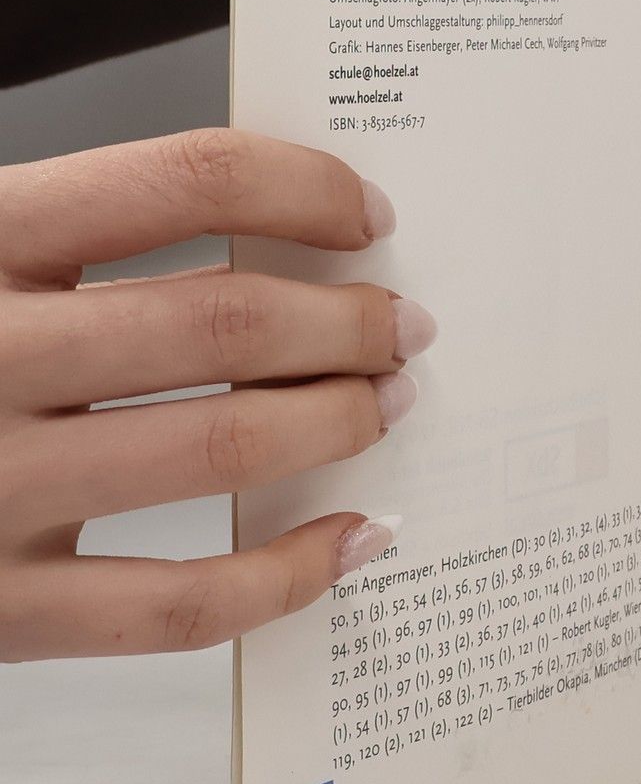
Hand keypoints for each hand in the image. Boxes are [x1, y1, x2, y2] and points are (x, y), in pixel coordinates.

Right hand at [0, 131, 433, 661]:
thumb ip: (92, 230)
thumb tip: (287, 218)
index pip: (186, 178)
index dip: (307, 187)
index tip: (370, 213)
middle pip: (226, 318)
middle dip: (350, 319)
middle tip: (406, 324)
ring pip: (221, 447)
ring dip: (339, 419)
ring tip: (388, 401)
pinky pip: (177, 604)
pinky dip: (289, 573)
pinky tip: (352, 536)